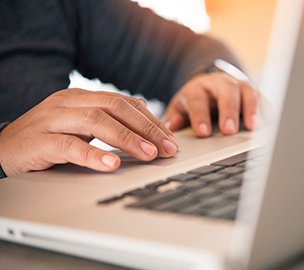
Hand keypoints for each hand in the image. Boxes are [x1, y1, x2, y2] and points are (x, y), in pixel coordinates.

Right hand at [0, 88, 178, 176]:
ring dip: (127, 139)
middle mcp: (69, 103)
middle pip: (116, 108)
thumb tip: (146, 118)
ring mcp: (52, 119)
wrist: (2, 150)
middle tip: (168, 148)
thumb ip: (110, 120)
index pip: (124, 103)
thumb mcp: (82, 127)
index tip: (171, 138)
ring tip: (149, 154)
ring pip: (97, 122)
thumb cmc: (47, 139)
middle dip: (146, 128)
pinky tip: (111, 164)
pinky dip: (93, 155)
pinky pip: (69, 146)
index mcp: (82, 97)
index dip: (151, 120)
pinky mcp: (39, 140)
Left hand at [163, 72, 261, 136]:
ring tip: (253, 127)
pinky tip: (268, 122)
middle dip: (228, 110)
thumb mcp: (180, 108)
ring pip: (247, 91)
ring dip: (251, 109)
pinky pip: (262, 98)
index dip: (200, 116)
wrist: (210, 86)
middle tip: (229, 130)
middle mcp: (220, 83)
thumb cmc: (195, 102)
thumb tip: (171, 128)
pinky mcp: (253, 92)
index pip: (198, 99)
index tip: (203, 133)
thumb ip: (175, 118)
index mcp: (198, 88)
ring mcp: (239, 86)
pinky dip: (266, 109)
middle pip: (226, 90)